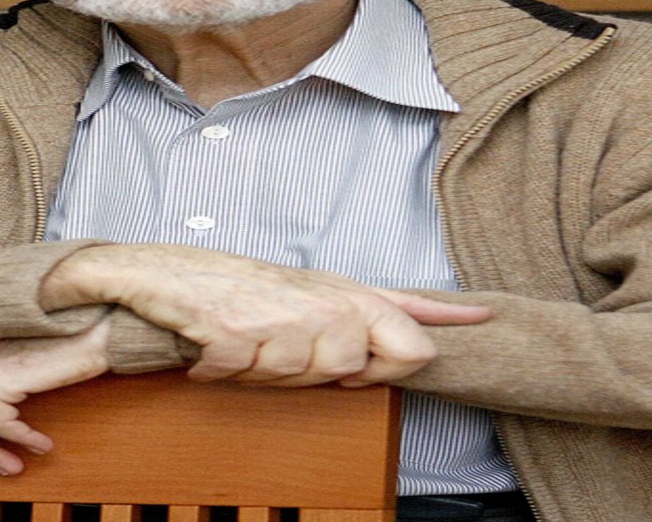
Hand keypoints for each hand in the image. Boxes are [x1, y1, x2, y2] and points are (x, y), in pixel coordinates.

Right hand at [43, 244, 491, 386]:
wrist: (171, 275)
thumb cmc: (249, 289)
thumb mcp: (322, 293)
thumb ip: (387, 308)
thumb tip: (449, 320)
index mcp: (341, 294)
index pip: (408, 324)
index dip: (424, 342)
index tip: (479, 319)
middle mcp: (317, 300)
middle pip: (352, 369)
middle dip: (314, 374)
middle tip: (285, 349)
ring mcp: (277, 313)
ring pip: (296, 377)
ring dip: (264, 373)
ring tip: (249, 343)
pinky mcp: (235, 328)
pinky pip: (245, 373)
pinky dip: (224, 368)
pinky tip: (218, 348)